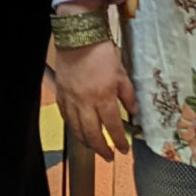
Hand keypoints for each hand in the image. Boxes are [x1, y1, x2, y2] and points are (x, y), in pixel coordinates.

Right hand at [52, 20, 135, 160]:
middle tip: (108, 157)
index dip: (119, 141)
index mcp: (104, 96)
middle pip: (92, 134)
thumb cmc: (102, 52)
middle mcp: (85, 102)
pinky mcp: (61, 95)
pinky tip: (78, 132)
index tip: (124, 150)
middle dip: (101, 149)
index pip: (113, 126)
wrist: (79, 38)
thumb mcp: (122, 72)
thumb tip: (134, 112)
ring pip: (76, 129)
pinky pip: (66, 118)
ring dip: (86, 142)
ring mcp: (71, 100)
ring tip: (95, 148)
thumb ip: (128, 94)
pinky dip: (73, 128)